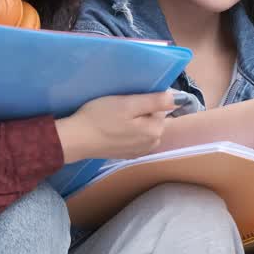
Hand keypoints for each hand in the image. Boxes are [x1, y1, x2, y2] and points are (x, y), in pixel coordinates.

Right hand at [55, 91, 180, 162]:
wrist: (77, 139)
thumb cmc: (100, 117)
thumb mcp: (127, 103)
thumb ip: (154, 101)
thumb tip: (176, 98)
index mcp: (155, 131)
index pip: (160, 107)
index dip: (145, 99)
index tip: (129, 98)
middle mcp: (152, 144)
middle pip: (153, 118)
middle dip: (140, 111)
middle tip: (120, 107)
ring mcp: (139, 151)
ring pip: (143, 128)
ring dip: (134, 121)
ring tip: (115, 117)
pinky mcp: (127, 154)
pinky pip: (134, 137)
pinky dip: (127, 131)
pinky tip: (113, 129)